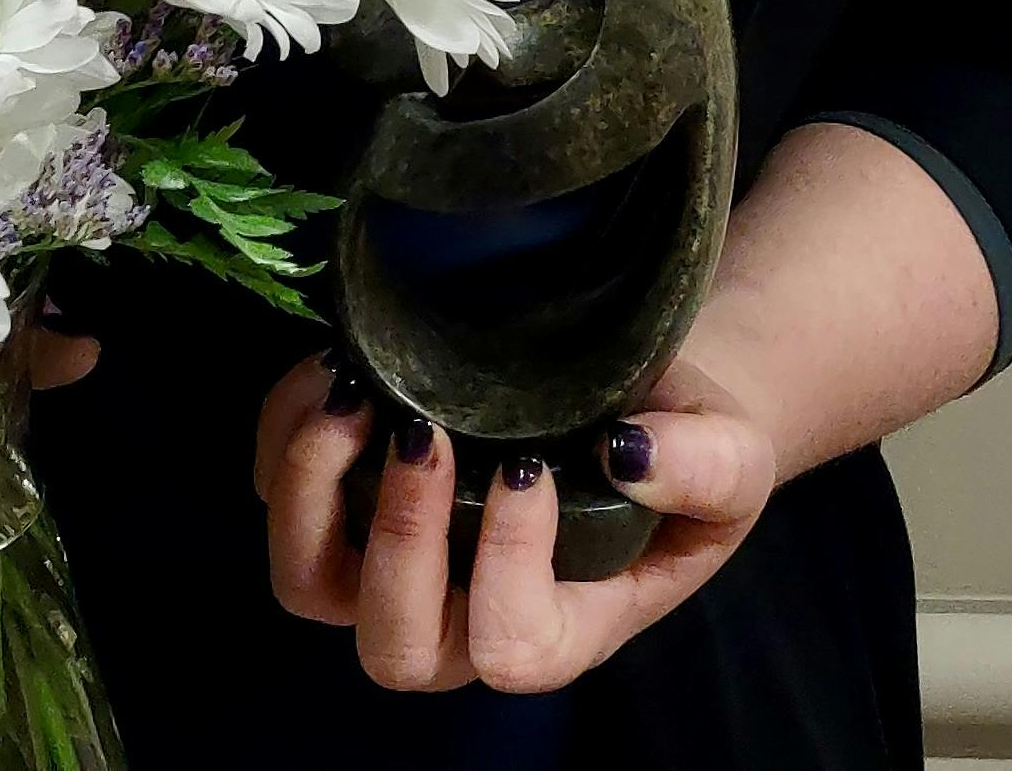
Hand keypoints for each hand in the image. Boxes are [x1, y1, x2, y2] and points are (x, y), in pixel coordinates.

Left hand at [253, 348, 775, 695]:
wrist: (637, 389)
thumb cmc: (688, 441)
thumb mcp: (732, 453)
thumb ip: (702, 467)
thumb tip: (626, 454)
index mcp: (561, 626)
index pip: (511, 647)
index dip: (508, 566)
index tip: (529, 465)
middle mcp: (462, 617)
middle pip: (392, 646)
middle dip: (397, 539)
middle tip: (426, 431)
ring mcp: (392, 563)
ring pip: (309, 583)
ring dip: (312, 491)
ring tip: (355, 396)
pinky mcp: (344, 495)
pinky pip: (278, 491)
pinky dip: (287, 429)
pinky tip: (336, 365)